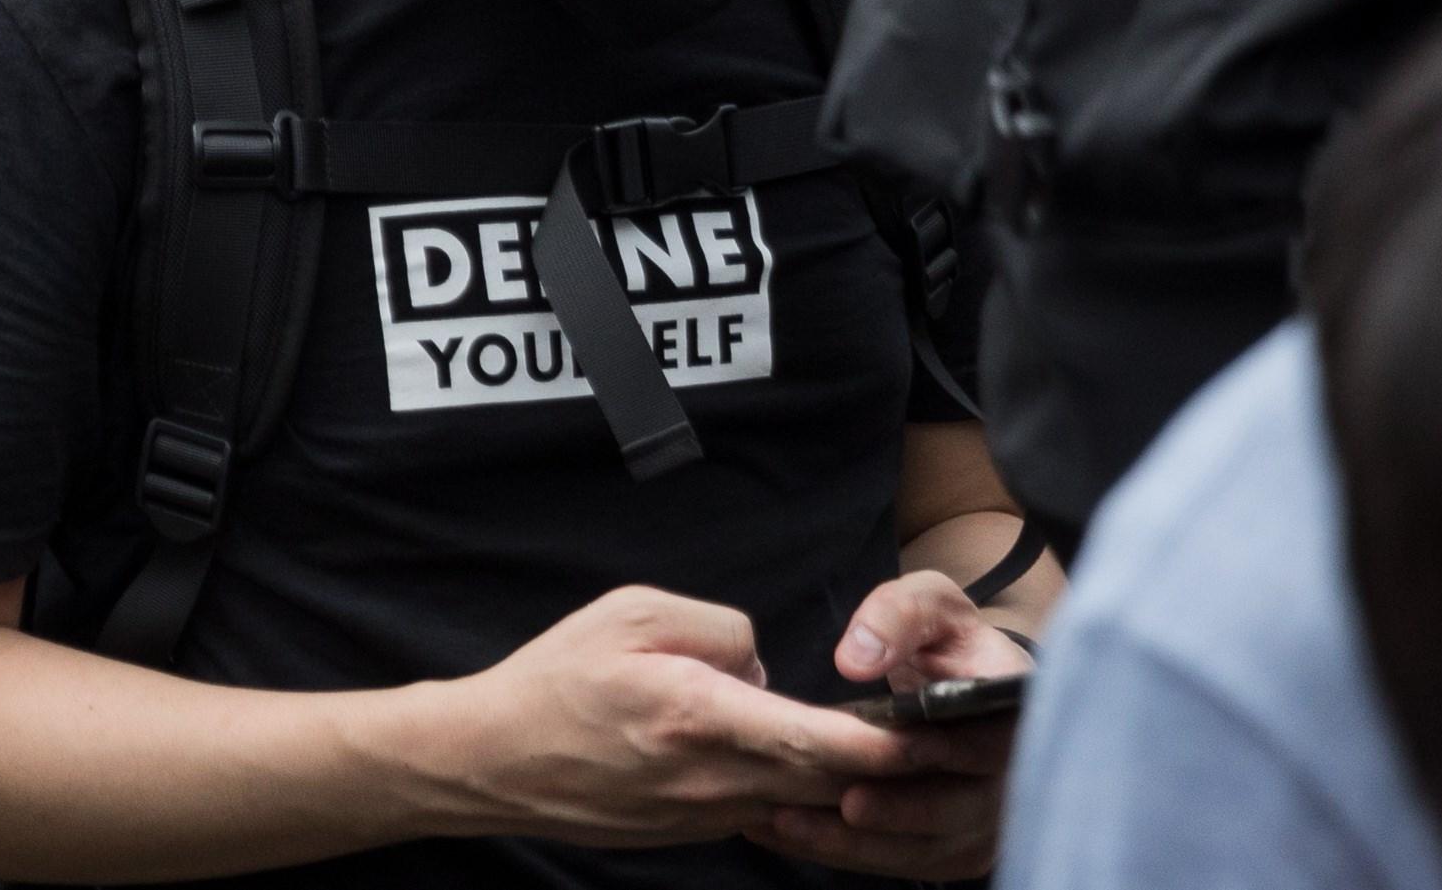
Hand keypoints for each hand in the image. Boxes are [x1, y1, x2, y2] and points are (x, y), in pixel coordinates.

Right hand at [433, 583, 914, 845]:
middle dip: (887, 768)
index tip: (937, 732)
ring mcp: (705, 813)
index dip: (885, 744)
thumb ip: (718, 626)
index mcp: (700, 714)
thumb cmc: (558, 679)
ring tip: (883, 752)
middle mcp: (712, 777)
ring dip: (840, 780)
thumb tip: (766, 663)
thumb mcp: (631, 612)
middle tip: (945, 743)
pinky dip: (790, 787)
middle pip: (827, 781)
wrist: (496, 761)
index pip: (818, 740)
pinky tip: (792, 761)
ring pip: (800, 799)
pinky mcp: (694, 830)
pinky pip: (762, 806)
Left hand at [765, 571, 1024, 877]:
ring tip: (790, 824)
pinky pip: (908, 862)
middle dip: (901, 812)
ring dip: (861, 844)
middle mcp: (1014, 779)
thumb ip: (896, 616)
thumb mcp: (928, 605)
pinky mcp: (959, 847)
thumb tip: (856, 660)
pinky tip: (795, 836)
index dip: (951, 751)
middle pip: (961, 811)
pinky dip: (852, 855)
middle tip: (842, 804)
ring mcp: (988, 821)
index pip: (995, 745)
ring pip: (930, 848)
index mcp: (1019, 717)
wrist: (963, 685)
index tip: (899, 748)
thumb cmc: (945, 640)